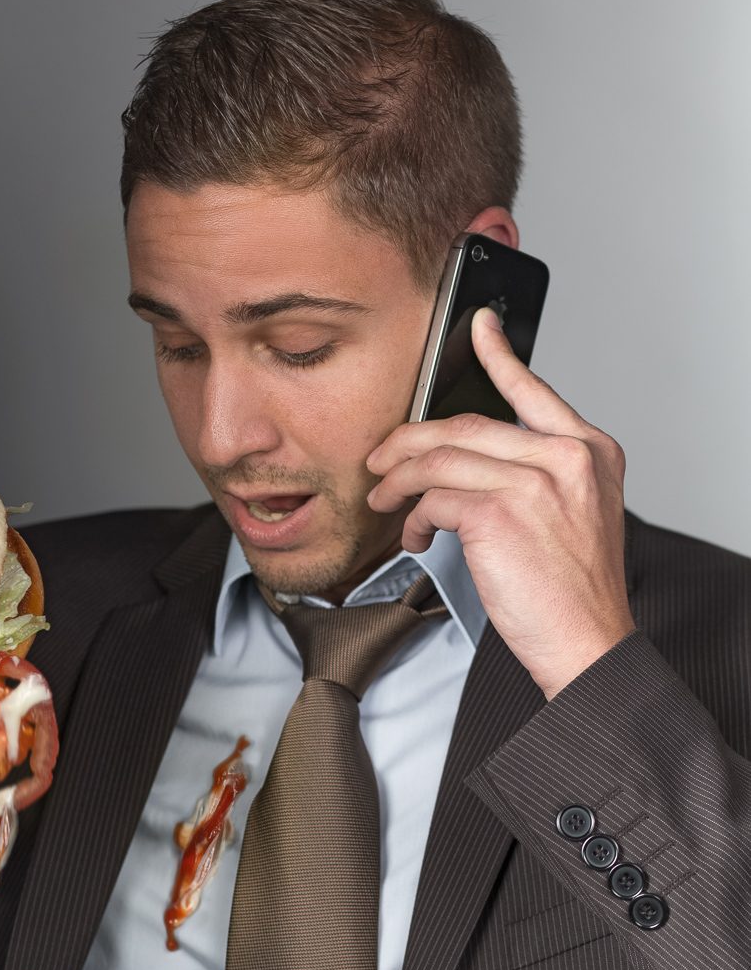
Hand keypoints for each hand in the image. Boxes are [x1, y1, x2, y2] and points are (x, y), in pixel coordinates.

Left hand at [365, 307, 634, 700]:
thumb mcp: (576, 516)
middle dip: (409, 441)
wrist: (589, 643)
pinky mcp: (498, 514)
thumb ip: (539, 476)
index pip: (535, 390)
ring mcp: (533, 482)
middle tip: (380, 459)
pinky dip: (413, 518)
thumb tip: (467, 461)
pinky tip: (414, 537)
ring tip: (384, 501)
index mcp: (589, 451)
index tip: (479, 325)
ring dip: (399, 481)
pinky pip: (433, 499)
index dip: (501, 354)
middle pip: (466, 424)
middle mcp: (566, 457)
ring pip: (440, 459)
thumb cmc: (575, 592)